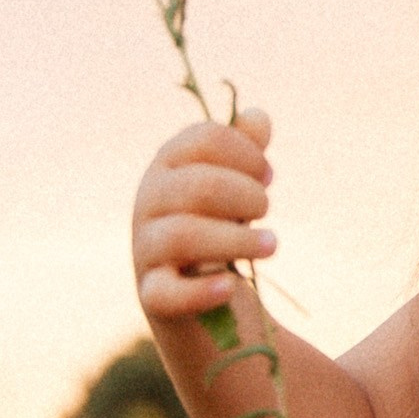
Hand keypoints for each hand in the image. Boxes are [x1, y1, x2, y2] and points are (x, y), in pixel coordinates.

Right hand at [131, 108, 278, 317]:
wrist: (200, 298)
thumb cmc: (219, 225)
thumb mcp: (235, 184)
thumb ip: (246, 149)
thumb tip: (257, 118)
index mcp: (168, 165)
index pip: (204, 139)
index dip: (245, 152)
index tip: (266, 175)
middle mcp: (149, 201)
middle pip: (198, 186)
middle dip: (246, 195)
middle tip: (267, 209)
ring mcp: (146, 249)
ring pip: (184, 236)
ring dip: (238, 239)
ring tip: (272, 245)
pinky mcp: (152, 294)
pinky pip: (166, 293)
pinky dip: (200, 291)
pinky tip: (231, 287)